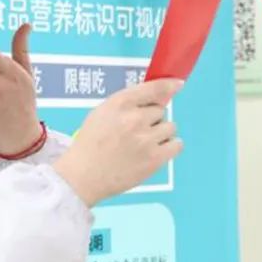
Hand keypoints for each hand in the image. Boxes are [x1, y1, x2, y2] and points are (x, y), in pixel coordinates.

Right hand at [53, 80, 183, 205]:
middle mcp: (134, 119)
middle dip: (152, 119)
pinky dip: (170, 147)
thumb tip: (158, 97)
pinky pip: (176, 144)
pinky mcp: (154, 159)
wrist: (83, 176)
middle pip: (160, 110)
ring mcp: (146, 139)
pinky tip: (157, 151)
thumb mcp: (102, 112)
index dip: (168, 85)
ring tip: (144, 144)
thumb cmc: (91, 144)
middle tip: (136, 132)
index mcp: (119, 104)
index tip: (177, 84)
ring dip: (161, 133)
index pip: (152, 89)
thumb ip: (128, 103)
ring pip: (170, 127)